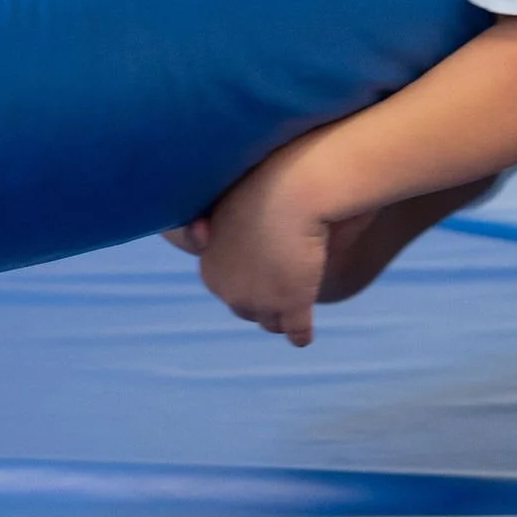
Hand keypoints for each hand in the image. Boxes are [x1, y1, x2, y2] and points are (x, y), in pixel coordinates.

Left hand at [185, 132, 345, 346]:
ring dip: (280, 318)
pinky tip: (305, 336)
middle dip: (262, 303)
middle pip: (246, 307)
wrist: (294, 184)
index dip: (246, 281)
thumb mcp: (240, 203)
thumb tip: (239, 238)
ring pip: (270, 321)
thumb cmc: (270, 180)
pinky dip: (300, 334)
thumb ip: (238, 226)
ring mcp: (259, 298)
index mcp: (211, 260)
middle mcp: (227, 286)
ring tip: (292, 317)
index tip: (260, 276)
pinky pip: (296, 330)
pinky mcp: (290, 304)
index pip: (227, 286)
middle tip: (278, 295)